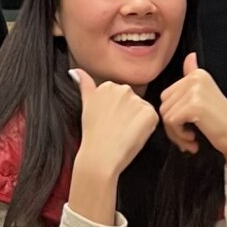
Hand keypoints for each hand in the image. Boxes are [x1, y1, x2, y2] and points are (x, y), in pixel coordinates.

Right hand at [66, 67, 158, 220]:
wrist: (100, 156)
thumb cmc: (93, 135)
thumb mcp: (86, 105)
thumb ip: (83, 83)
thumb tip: (74, 71)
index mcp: (109, 86)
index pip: (121, 97)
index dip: (116, 112)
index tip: (109, 122)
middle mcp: (124, 89)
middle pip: (133, 102)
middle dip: (128, 114)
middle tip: (116, 129)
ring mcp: (138, 100)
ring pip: (143, 111)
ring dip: (137, 121)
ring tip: (123, 133)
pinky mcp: (150, 113)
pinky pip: (152, 120)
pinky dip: (146, 129)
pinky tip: (133, 135)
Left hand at [157, 53, 226, 179]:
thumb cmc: (220, 123)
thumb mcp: (205, 95)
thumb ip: (193, 76)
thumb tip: (190, 56)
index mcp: (198, 74)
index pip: (167, 96)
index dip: (174, 115)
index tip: (188, 125)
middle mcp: (195, 78)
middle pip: (164, 105)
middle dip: (173, 125)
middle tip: (188, 135)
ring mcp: (195, 90)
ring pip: (166, 115)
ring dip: (175, 133)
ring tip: (191, 138)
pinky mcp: (193, 105)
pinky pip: (171, 122)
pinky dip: (179, 135)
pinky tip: (193, 138)